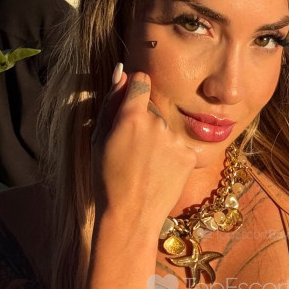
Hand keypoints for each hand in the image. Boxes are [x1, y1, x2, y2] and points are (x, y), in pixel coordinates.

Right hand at [90, 63, 197, 226]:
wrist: (130, 217)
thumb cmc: (107, 179)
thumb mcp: (99, 139)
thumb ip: (111, 102)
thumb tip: (121, 71)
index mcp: (132, 115)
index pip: (141, 81)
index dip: (135, 89)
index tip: (131, 101)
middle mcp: (157, 122)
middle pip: (153, 109)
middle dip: (143, 122)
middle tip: (131, 152)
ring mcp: (176, 139)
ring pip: (166, 129)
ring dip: (157, 141)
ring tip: (144, 167)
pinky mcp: (189, 155)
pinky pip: (178, 147)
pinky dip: (170, 157)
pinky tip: (158, 174)